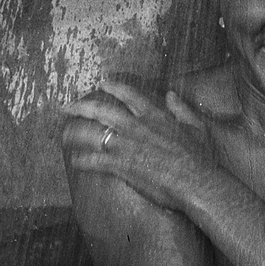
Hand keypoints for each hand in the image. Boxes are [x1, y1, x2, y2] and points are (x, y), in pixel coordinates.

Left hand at [62, 80, 218, 214]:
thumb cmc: (200, 157)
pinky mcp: (121, 165)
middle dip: (82, 106)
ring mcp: (126, 145)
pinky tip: (75, 161)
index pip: (128, 94)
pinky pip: (95, 160)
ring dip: (75, 132)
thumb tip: (171, 94)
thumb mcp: (196, 126)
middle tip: (68, 106)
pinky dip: (83, 160)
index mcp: (154, 115)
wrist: (196, 182)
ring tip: (64, 133)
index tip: (101, 83)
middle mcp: (136, 126)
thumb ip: (181, 108)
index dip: (112, 86)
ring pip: (92, 133)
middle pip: (102, 110)